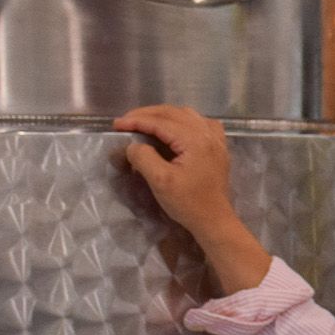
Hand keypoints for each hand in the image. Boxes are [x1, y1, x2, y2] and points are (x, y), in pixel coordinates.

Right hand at [113, 105, 272, 293]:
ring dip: (164, 115)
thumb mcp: (160, 181)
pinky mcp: (218, 148)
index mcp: (195, 140)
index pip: (160, 122)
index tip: (116, 124)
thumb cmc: (188, 203)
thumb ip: (144, 158)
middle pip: (173, 113)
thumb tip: (133, 145)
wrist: (214, 220)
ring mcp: (216, 140)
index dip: (136, 120)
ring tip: (144, 123)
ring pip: (187, 115)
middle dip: (147, 115)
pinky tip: (174, 128)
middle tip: (126, 122)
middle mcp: (208, 134)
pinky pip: (200, 123)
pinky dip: (183, 120)